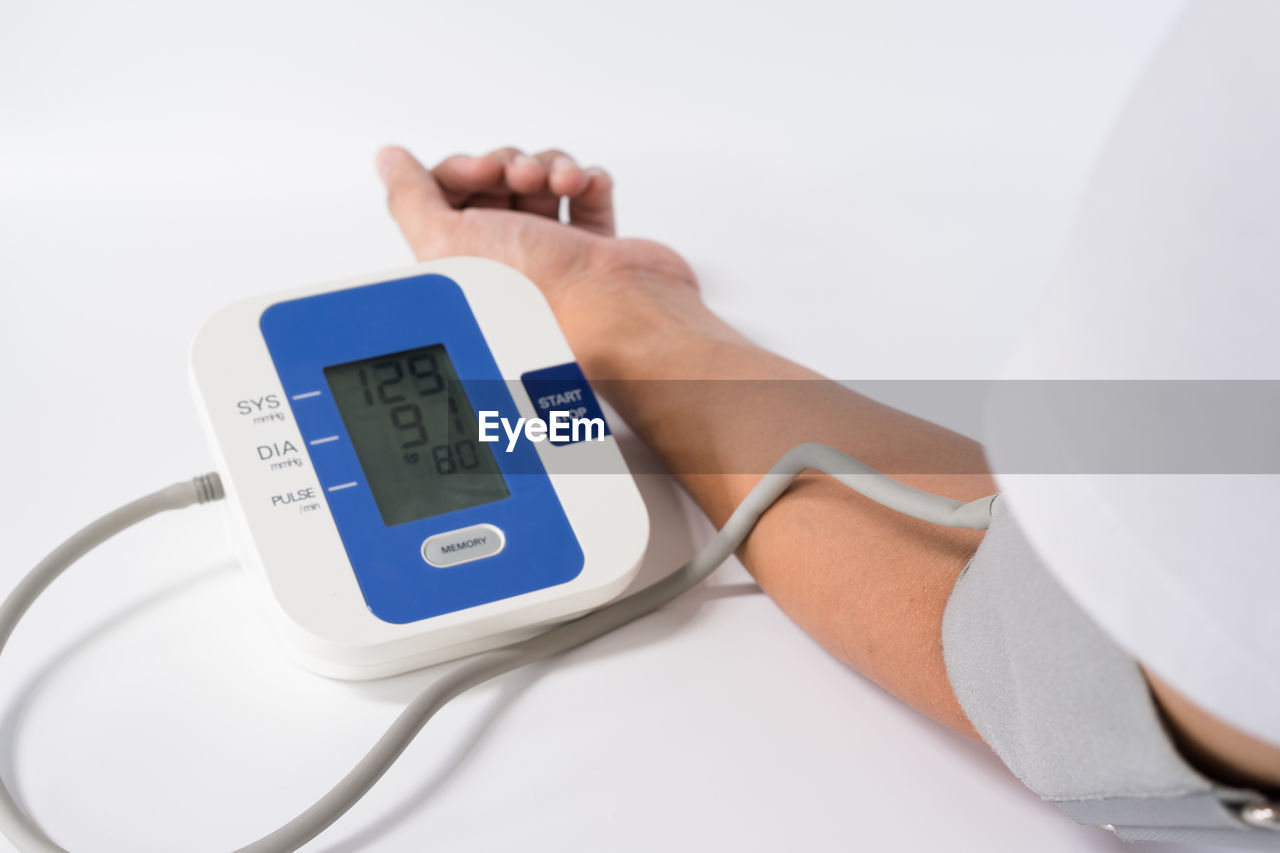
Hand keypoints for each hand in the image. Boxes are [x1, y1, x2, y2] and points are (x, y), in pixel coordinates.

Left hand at [375, 146, 700, 372]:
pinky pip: (587, 194)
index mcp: (464, 262)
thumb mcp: (447, 239)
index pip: (449, 194)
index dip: (464, 171)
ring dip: (550, 168)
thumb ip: (409, 196)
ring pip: (542, 181)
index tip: (483, 174)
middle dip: (509, 166)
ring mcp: (552, 253)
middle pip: (496, 182)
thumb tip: (388, 161)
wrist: (613, 310)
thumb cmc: (537, 294)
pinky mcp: (594, 249)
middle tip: (521, 178)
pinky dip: (587, 182)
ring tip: (560, 184)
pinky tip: (585, 190)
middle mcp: (505, 259)